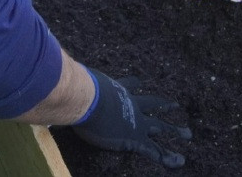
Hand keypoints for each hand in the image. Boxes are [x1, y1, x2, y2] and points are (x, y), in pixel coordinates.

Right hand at [71, 70, 189, 168]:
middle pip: (153, 104)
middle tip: (175, 105)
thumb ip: (72, 86)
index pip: (129, 85)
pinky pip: (156, 150)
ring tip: (188, 134)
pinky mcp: (136, 138)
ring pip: (161, 126)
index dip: (135, 84)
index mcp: (118, 91)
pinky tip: (179, 161)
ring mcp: (136, 121)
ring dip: (175, 131)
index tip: (141, 81)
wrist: (87, 99)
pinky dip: (168, 156)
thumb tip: (53, 80)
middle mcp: (131, 104)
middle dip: (165, 105)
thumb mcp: (78, 85)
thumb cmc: (79, 92)